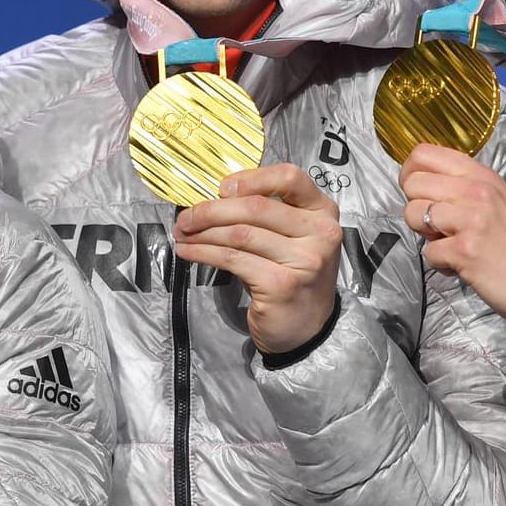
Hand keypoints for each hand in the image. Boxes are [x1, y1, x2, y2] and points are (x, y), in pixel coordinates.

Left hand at [174, 164, 341, 354]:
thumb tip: (212, 199)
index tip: (221, 189)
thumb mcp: (288, 237)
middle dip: (211, 210)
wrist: (306, 328)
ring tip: (183, 234)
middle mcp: (320, 233)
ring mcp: (304, 260)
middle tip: (185, 218)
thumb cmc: (290, 275)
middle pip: (256, 207)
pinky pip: (233, 259)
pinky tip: (188, 252)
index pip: (290, 177)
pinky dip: (204, 253)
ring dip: (203, 233)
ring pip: (240, 234)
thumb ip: (265, 213)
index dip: (251, 178)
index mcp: (322, 211)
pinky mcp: (281, 284)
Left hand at [399, 142, 505, 323]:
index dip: (409, 173)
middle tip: (438, 225)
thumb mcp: (497, 198)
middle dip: (416, 207)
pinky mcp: (464, 250)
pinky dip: (440, 263)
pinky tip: (462, 264)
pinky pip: (427, 251)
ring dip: (426, 236)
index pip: (423, 154)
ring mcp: (470, 219)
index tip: (418, 193)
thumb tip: (421, 183)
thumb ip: (462, 186)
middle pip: (411, 184)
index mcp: (481, 175)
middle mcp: (475, 190)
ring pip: (413, 214)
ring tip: (451, 244)